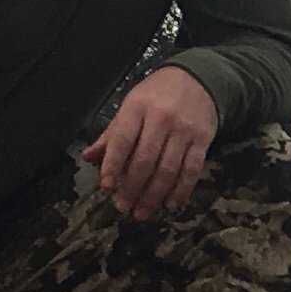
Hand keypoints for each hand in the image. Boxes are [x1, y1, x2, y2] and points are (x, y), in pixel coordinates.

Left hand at [86, 64, 216, 218]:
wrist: (198, 79)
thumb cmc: (157, 95)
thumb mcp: (130, 106)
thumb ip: (111, 134)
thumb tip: (88, 157)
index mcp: (137, 108)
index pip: (122, 140)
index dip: (113, 165)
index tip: (107, 187)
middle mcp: (161, 119)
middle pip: (145, 160)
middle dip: (133, 187)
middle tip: (123, 207)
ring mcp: (184, 130)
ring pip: (168, 169)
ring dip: (154, 195)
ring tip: (142, 212)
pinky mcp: (203, 139)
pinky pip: (192, 169)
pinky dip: (182, 190)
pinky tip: (172, 204)